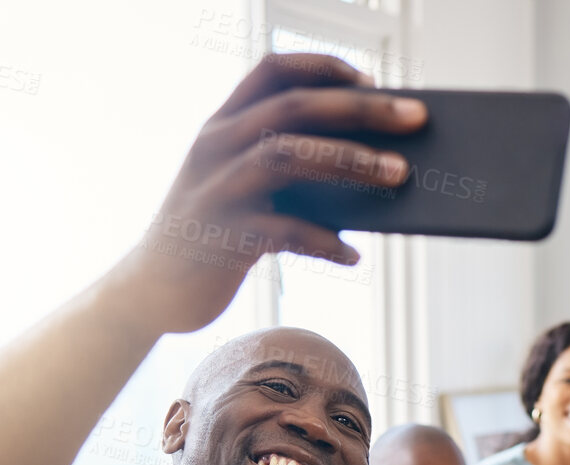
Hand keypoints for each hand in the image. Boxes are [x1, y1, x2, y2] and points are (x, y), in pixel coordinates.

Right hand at [109, 53, 426, 334]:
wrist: (152, 291)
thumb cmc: (216, 235)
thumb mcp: (242, 189)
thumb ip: (286, 170)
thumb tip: (370, 167)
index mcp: (222, 125)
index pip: (272, 70)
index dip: (324, 67)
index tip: (373, 80)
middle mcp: (215, 146)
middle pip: (294, 108)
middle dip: (361, 109)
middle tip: (416, 117)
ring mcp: (216, 189)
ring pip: (288, 156)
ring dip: (352, 160)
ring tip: (400, 175)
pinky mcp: (222, 237)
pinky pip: (286, 231)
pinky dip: (326, 241)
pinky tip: (354, 256)